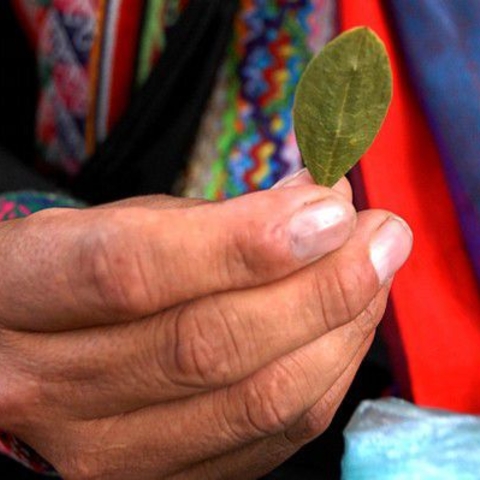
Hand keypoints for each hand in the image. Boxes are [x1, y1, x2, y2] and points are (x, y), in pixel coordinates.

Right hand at [0, 170, 411, 478]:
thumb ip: (209, 221)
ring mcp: (103, 453)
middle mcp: (46, 388)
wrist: (27, 355)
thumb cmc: (71, 273)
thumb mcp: (113, 226)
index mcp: (19, 294)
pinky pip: (266, 437)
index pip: (132, 272)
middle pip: (207, 347)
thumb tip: (312, 203)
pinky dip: (323, 376)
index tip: (329, 209)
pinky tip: (344, 326)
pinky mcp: (159, 478)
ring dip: (337, 330)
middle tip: (381, 236)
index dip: (241, 242)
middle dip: (318, 286)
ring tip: (374, 271)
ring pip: (251, 402)